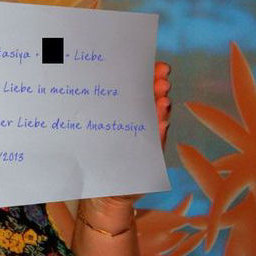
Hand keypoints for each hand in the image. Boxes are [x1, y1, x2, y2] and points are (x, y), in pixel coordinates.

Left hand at [78, 60, 172, 227]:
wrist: (104, 189)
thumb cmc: (96, 154)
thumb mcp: (95, 130)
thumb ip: (98, 109)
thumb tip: (93, 84)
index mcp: (125, 109)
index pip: (139, 87)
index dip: (149, 74)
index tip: (158, 65)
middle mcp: (139, 119)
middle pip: (151, 98)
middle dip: (157, 85)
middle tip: (162, 78)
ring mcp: (145, 136)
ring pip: (156, 116)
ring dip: (161, 106)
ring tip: (162, 97)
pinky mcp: (149, 155)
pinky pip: (155, 141)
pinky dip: (159, 131)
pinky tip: (161, 121)